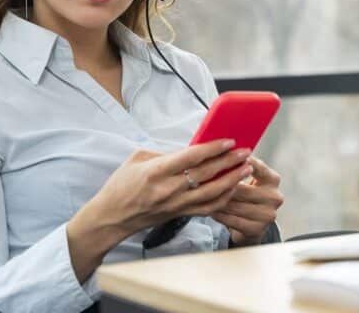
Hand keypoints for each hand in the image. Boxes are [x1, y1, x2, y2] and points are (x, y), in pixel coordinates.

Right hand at [67, 139, 252, 278]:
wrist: (112, 217)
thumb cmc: (121, 186)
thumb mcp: (137, 159)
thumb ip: (164, 153)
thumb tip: (187, 149)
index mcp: (156, 172)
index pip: (192, 157)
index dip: (213, 149)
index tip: (229, 141)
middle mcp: (169, 189)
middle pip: (206, 174)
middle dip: (229, 161)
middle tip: (245, 152)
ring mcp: (176, 204)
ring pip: (212, 193)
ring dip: (232, 180)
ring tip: (246, 169)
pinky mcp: (179, 214)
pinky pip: (207, 208)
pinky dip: (222, 198)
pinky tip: (232, 188)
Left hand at [211, 156, 283, 246]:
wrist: (253, 223)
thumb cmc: (246, 194)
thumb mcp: (249, 178)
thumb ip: (240, 166)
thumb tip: (220, 151)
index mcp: (273, 179)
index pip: (256, 167)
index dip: (238, 162)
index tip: (222, 157)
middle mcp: (274, 197)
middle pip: (241, 189)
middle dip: (221, 185)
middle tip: (203, 181)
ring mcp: (267, 215)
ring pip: (234, 205)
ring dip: (216, 201)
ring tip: (202, 195)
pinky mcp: (257, 229)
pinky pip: (231, 220)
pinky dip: (219, 214)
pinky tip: (209, 209)